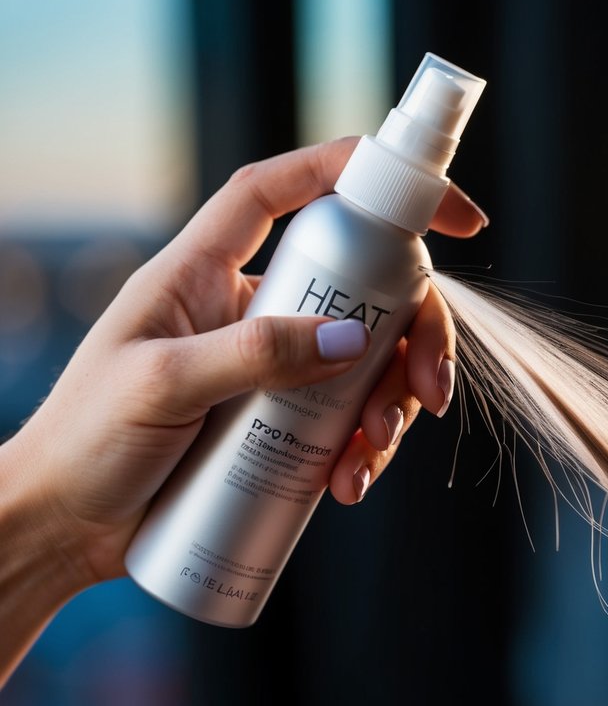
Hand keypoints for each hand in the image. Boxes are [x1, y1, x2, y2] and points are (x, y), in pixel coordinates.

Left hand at [0, 136, 486, 590]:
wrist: (64, 531)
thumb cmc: (85, 446)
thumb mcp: (161, 386)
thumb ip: (254, 354)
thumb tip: (354, 338)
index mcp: (205, 269)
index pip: (288, 191)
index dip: (363, 174)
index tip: (444, 209)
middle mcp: (249, 307)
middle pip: (364, 284)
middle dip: (414, 333)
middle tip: (430, 387)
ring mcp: (274, 365)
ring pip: (370, 359)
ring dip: (393, 405)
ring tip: (368, 458)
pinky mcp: (285, 422)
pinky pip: (350, 419)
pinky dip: (367, 449)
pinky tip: (348, 484)